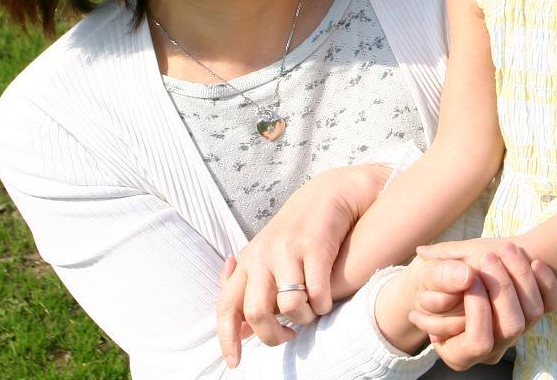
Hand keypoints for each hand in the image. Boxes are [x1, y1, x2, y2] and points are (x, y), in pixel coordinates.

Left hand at [216, 163, 388, 366]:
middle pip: (256, 312)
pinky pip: (317, 292)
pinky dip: (323, 305)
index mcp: (246, 261)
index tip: (235, 363)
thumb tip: (240, 332)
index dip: (227, 338)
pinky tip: (327, 301)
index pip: (227, 306)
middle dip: (272, 336)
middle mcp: (262, 255)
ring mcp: (288, 249)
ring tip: (312, 313)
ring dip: (304, 318)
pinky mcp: (315, 245)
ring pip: (289, 305)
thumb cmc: (298, 234)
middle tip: (288, 336)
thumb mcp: (268, 258)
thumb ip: (253, 291)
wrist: (330, 193)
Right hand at [411, 241, 556, 368]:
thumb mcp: (433, 275)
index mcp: (459, 351)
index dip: (477, 309)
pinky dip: (547, 283)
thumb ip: (440, 274)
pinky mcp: (536, 311)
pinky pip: (551, 305)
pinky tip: (535, 262)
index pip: (478, 342)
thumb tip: (456, 271)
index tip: (470, 277)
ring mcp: (517, 331)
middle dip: (502, 288)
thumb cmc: (442, 277)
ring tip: (507, 249)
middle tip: (489, 257)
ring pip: (532, 314)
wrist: (467, 266)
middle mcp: (493, 346)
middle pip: (510, 327)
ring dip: (522, 277)